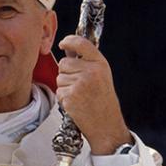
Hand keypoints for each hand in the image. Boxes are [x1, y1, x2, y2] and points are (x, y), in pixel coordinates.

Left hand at [56, 35, 131, 154]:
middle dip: (67, 72)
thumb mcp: (102, 76)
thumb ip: (87, 62)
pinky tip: (76, 103)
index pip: (81, 43)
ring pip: (59, 77)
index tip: (63, 43)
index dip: (69, 40)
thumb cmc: (104, 101)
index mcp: (100, 64)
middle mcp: (90, 71)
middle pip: (64, 63)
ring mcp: (80, 84)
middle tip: (80, 85)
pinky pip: (59, 90)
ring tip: (80, 95)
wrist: (106, 125)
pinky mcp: (70, 96)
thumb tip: (68, 49)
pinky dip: (64, 97)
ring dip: (65, 86)